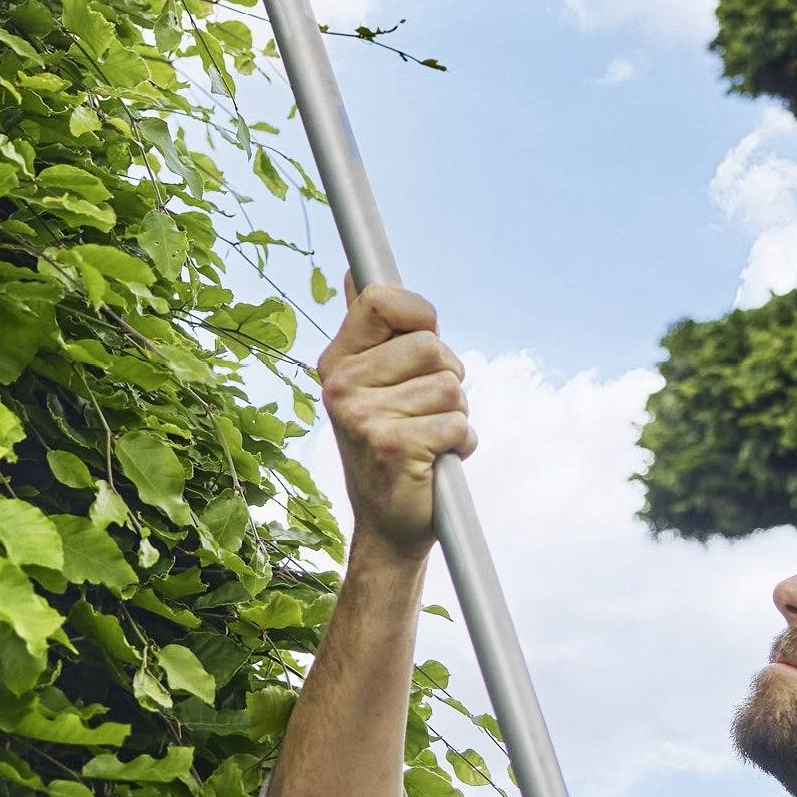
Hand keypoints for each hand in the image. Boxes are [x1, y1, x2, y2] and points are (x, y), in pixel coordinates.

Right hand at [315, 280, 473, 559]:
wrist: (388, 523)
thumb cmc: (391, 443)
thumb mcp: (373, 383)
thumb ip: (371, 330)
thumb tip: (354, 272)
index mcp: (337, 361)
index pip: (381, 300)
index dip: (419, 314)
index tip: (423, 338)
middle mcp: (340, 384)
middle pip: (432, 346)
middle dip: (447, 377)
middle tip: (424, 410)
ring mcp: (362, 416)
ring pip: (451, 387)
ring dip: (455, 416)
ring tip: (428, 438)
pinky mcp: (392, 446)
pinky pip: (457, 424)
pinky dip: (460, 444)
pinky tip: (434, 461)